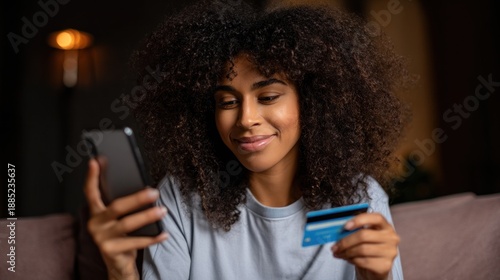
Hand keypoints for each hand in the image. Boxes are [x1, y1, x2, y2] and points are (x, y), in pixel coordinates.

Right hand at [84, 159, 167, 279]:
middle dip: (137, 198)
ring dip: (148, 216)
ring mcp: (102, 238)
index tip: (95, 161)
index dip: (92, 177)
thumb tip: (145, 190)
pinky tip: (164, 233)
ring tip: (163, 211)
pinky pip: (136, 242)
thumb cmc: (120, 235)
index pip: (91, 192)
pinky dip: (153, 238)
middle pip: (117, 207)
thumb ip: (122, 206)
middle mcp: (96, 224)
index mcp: (96, 213)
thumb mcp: (117, 219)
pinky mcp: (111, 250)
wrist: (117, 263)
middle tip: (155, 193)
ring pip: (128, 223)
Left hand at [331, 213, 399, 279]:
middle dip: (346, 241)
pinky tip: (348, 259)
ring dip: (346, 252)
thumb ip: (355, 230)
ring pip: (362, 250)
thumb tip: (339, 231)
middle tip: (335, 247)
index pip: (376, 218)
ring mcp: (390, 252)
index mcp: (385, 226)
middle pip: (364, 235)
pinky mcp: (385, 265)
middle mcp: (391, 238)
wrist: (375, 268)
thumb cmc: (368, 248)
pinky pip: (364, 261)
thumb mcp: (364, 236)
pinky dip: (352, 260)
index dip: (360, 220)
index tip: (346, 226)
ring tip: (339, 253)